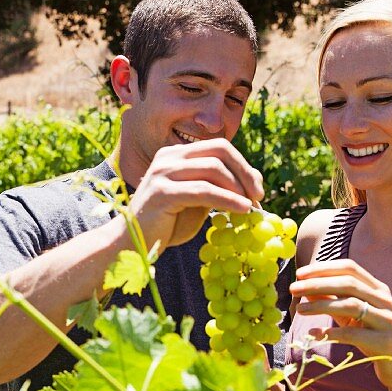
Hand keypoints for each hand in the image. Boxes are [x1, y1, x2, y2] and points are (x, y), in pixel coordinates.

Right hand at [128, 139, 262, 250]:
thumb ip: (217, 188)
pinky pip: (204, 191)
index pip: (218, 147)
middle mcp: (168, 157)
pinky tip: (242, 210)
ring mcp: (163, 172)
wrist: (133, 243)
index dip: (243, 165)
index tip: (257, 188)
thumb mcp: (196, 201)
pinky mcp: (163, 192)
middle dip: (245, 172)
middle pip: (219, 150)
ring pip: (213, 169)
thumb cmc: (166, 224)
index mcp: (176, 154)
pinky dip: (228, 200)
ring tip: (251, 206)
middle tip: (259, 195)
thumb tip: (252, 183)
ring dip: (238, 188)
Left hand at [290, 259, 391, 390]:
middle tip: (293, 289)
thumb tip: (306, 289)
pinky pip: (354, 334)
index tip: (300, 273)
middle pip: (349, 284)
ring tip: (299, 310)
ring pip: (351, 305)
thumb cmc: (373, 338)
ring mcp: (388, 320)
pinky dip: (331, 333)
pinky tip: (314, 335)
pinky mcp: (385, 342)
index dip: (324, 268)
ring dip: (321, 306)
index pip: (350, 268)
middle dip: (318, 284)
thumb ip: (332, 301)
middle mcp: (386, 301)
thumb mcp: (351, 317)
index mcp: (378, 289)